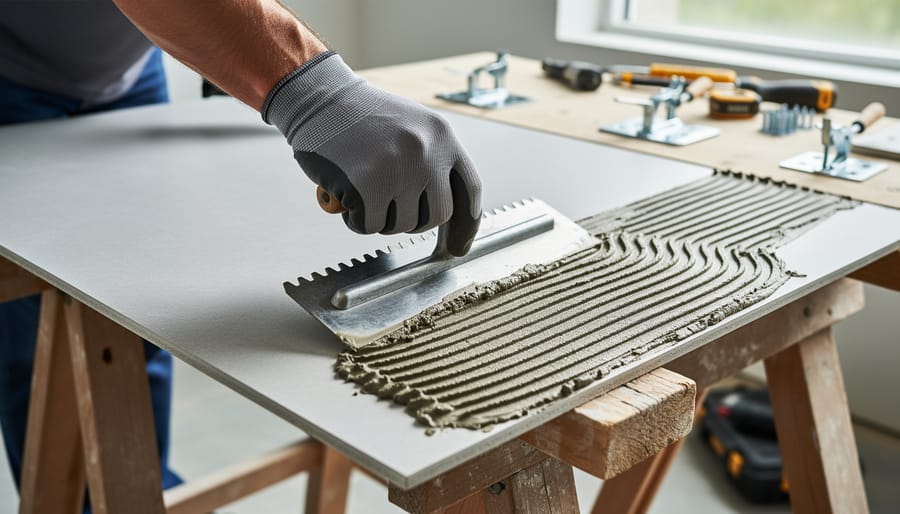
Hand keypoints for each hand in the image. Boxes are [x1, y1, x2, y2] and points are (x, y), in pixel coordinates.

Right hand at [263, 51, 481, 256]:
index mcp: (442, 136)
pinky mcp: (367, 186)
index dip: (465, 222)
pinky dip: (356, 220)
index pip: (469, 189)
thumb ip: (432, 158)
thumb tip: (444, 205)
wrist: (318, 97)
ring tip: (364, 192)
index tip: (458, 243)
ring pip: (402, 224)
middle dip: (414, 220)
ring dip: (381, 219)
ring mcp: (398, 169)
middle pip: (437, 215)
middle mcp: (427, 152)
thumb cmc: (360, 114)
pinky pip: (368, 225)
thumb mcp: (411, 125)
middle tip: (390, 208)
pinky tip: (346, 197)